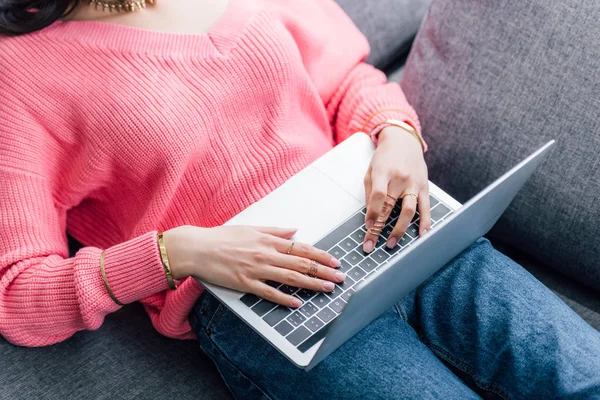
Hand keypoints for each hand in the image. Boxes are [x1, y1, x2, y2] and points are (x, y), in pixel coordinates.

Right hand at [163, 225, 344, 307]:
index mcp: (268, 241)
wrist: (197, 248)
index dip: (321, 255)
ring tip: (327, 289)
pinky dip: (284, 298)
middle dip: (323, 271)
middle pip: (301, 263)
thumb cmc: (222, 237)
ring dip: (311, 284)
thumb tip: (294, 230)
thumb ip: (275, 231)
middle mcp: (265, 254)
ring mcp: (256, 269)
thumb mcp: (251, 228)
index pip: (301, 248)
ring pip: (290, 277)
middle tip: (340, 278)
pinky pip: (268, 292)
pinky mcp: (244, 283)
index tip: (335, 261)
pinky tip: (297, 303)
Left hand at [362, 126, 430, 252]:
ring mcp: (414, 183)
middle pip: (390, 207)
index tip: (367, 227)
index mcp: (383, 172)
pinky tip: (421, 235)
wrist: (404, 141)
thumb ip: (370, 192)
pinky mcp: (424, 187)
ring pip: (408, 210)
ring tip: (391, 243)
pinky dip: (425, 222)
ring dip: (399, 229)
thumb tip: (370, 215)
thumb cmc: (385, 157)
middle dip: (380, 228)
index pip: (378, 195)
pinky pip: (426, 207)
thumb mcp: (371, 170)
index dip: (372, 212)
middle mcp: (400, 178)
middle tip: (371, 244)